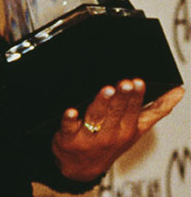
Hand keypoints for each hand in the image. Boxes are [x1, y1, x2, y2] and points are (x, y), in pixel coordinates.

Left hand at [52, 80, 184, 181]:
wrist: (81, 167)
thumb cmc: (112, 140)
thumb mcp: (136, 128)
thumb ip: (156, 110)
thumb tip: (179, 92)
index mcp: (127, 129)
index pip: (134, 110)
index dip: (136, 96)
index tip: (138, 81)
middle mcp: (111, 133)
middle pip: (116, 112)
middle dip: (121, 97)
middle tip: (125, 82)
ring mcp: (90, 136)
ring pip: (96, 117)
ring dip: (101, 104)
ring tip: (106, 89)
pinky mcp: (69, 137)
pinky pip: (69, 127)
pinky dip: (70, 119)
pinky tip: (71, 110)